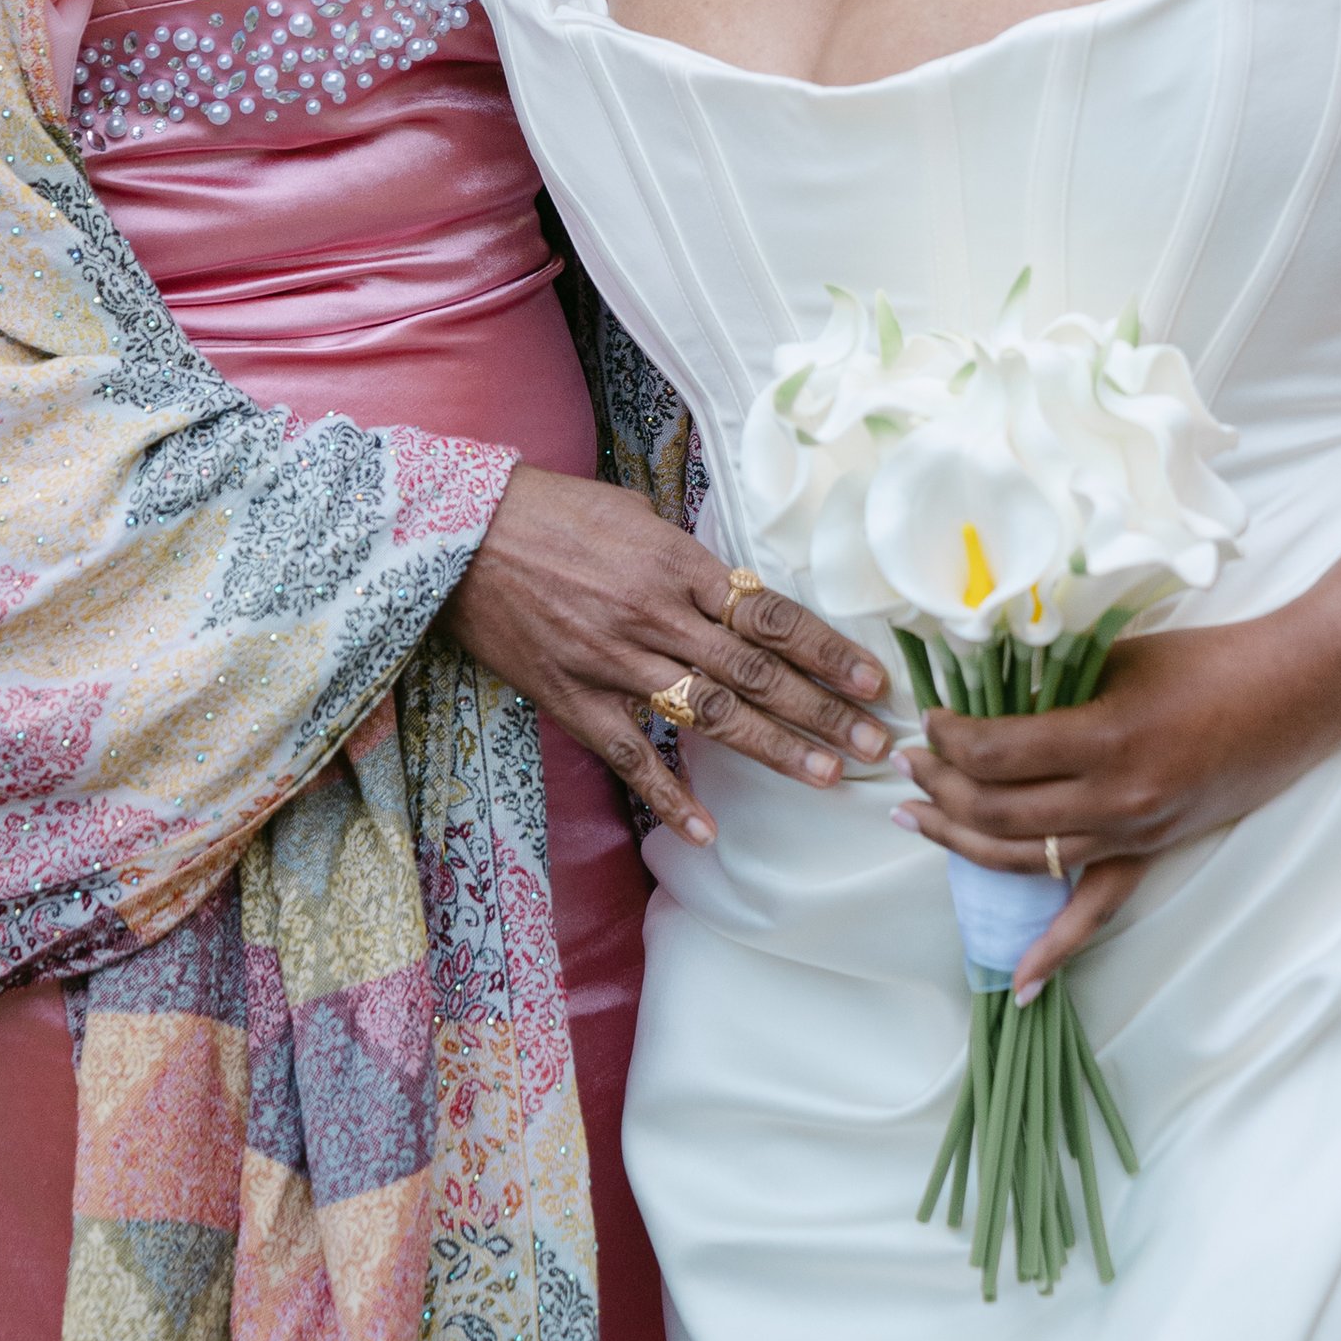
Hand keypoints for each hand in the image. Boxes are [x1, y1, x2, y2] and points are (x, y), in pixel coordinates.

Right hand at [442, 464, 891, 846]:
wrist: (462, 533)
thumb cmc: (553, 513)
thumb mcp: (635, 515)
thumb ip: (689, 560)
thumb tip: (739, 592)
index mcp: (676, 563)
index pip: (769, 613)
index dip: (826, 650)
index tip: (872, 680)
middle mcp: (655, 615)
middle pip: (755, 671)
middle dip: (823, 710)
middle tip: (878, 742)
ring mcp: (613, 661)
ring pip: (709, 714)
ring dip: (773, 749)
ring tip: (827, 775)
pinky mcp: (573, 698)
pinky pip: (628, 755)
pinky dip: (667, 794)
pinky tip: (705, 827)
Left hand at [893, 614, 1340, 993]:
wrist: (1293, 694)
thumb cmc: (1205, 661)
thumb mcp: (1116, 658)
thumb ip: (1050, 684)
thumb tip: (980, 697)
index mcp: (1105, 738)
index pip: (995, 753)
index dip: (948, 737)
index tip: (929, 718)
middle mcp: (1116, 799)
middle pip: (998, 810)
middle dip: (939, 788)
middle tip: (908, 763)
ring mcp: (1135, 835)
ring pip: (1024, 859)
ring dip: (961, 842)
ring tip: (916, 819)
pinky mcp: (1153, 855)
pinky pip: (1096, 912)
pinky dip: (1055, 950)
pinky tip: (1018, 982)